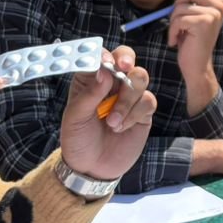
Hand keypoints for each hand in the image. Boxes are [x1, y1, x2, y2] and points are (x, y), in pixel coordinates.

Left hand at [58, 45, 156, 183]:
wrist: (92, 168)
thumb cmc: (78, 139)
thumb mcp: (75, 118)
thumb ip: (89, 94)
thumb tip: (103, 72)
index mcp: (91, 80)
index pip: (101, 56)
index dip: (104, 55)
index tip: (105, 62)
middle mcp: (112, 83)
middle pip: (126, 58)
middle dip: (126, 60)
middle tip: (122, 67)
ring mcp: (129, 96)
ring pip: (140, 78)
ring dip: (127, 99)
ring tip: (112, 122)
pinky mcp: (143, 112)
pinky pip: (148, 101)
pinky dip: (135, 113)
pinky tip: (121, 128)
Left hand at [168, 0, 222, 87]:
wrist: (196, 66)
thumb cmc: (191, 40)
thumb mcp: (190, 15)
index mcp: (218, 1)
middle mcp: (219, 5)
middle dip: (176, 4)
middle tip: (176, 20)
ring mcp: (213, 14)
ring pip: (181, 6)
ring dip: (173, 21)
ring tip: (177, 33)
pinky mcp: (204, 23)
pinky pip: (178, 19)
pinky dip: (172, 31)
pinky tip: (176, 41)